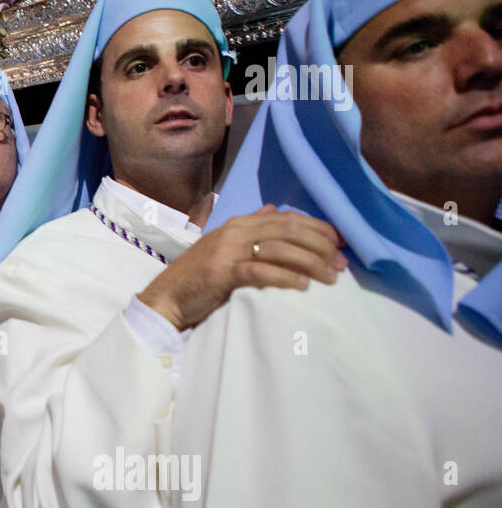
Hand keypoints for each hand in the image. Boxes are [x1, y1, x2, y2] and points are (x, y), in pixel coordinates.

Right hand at [136, 206, 346, 331]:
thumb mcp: (224, 246)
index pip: (287, 218)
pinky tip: (302, 286)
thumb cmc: (199, 277)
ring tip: (330, 278)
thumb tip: (273, 210)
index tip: (341, 244)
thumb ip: (250, 228)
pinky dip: (285, 277)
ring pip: (280, 248)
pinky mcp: (221, 273)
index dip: (319, 228)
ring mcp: (227, 251)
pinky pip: (260, 271)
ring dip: (311, 262)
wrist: (166, 298)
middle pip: (289, 230)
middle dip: (321, 245)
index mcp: (239, 223)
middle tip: (341, 264)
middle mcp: (235, 231)